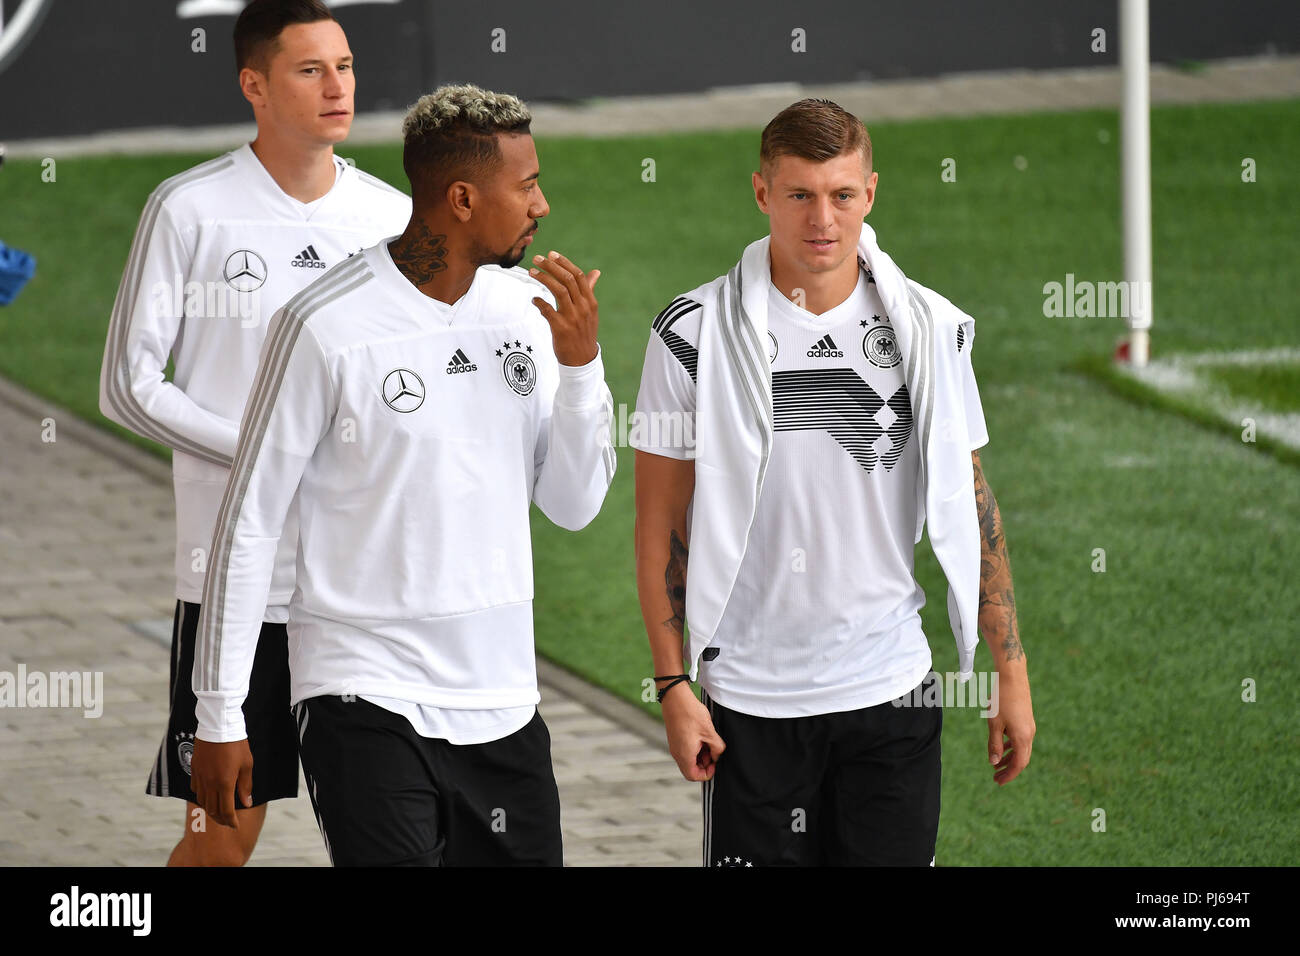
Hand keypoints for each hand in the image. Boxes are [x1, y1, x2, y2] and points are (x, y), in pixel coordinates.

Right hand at [191, 737, 253, 827]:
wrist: (218, 727)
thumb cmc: (236, 744)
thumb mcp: (246, 765)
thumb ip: (245, 786)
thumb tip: (247, 803)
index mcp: (224, 783)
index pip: (226, 810)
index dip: (231, 821)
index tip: (235, 826)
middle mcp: (210, 783)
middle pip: (212, 809)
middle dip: (221, 819)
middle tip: (228, 822)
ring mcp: (200, 777)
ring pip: (203, 802)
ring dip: (211, 810)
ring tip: (219, 812)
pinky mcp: (194, 770)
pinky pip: (195, 790)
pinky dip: (202, 798)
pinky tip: (208, 796)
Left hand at [529, 250, 599, 366]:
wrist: (582, 359)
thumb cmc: (584, 332)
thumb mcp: (591, 311)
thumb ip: (589, 290)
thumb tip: (596, 272)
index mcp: (590, 302)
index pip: (578, 276)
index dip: (564, 263)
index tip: (552, 254)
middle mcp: (583, 308)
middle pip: (567, 280)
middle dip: (551, 266)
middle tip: (538, 259)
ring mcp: (573, 318)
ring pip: (558, 291)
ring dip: (543, 279)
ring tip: (532, 271)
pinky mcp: (561, 328)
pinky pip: (547, 310)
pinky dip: (539, 302)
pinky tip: (534, 300)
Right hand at [660, 681, 725, 780]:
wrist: (675, 698)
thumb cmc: (690, 713)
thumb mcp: (710, 732)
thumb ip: (717, 748)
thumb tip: (718, 755)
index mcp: (685, 755)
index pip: (693, 776)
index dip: (706, 773)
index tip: (715, 763)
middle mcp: (677, 753)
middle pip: (691, 769)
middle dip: (704, 763)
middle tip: (713, 751)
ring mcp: (674, 745)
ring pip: (688, 759)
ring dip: (700, 754)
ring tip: (708, 741)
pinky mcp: (674, 738)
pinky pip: (685, 750)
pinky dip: (694, 747)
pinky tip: (701, 735)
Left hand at [986, 672, 1034, 785]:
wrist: (1013, 676)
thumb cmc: (1001, 699)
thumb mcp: (994, 723)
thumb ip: (994, 744)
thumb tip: (994, 762)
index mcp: (1022, 737)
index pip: (1019, 764)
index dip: (1009, 775)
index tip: (998, 782)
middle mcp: (1029, 734)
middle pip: (1022, 759)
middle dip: (1009, 770)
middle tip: (996, 778)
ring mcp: (1029, 727)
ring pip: (1021, 749)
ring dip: (1009, 758)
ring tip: (996, 765)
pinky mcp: (1026, 720)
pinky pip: (1020, 739)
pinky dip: (1011, 746)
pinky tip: (1002, 746)